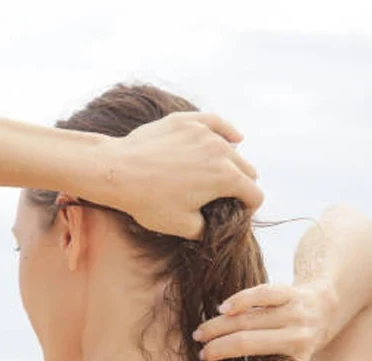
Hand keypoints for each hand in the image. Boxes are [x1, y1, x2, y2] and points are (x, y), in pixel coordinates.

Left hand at [95, 111, 263, 239]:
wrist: (116, 171)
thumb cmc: (148, 201)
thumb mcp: (183, 226)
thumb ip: (209, 227)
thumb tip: (216, 223)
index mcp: (226, 178)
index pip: (254, 195)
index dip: (250, 209)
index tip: (239, 214)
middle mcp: (220, 150)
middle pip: (247, 170)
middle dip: (242, 186)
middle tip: (227, 198)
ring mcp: (203, 132)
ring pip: (232, 148)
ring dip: (231, 163)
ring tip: (221, 174)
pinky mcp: (186, 121)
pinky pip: (216, 123)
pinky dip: (226, 132)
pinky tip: (233, 138)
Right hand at [192, 281, 336, 360]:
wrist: (326, 307)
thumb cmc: (300, 341)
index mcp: (301, 359)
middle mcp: (299, 336)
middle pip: (249, 342)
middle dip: (220, 348)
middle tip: (200, 353)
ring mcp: (295, 312)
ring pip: (249, 319)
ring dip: (219, 326)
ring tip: (200, 333)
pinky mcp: (290, 292)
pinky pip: (263, 294)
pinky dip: (241, 301)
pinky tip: (222, 309)